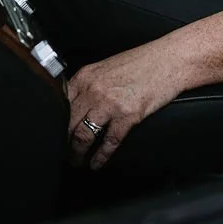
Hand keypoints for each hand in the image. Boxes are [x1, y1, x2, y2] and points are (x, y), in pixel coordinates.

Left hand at [66, 39, 190, 170]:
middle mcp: (94, 89)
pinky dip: (100, 157)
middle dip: (62, 142)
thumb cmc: (143, 62)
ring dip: (77, 153)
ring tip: (76, 161)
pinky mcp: (128, 116)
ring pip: (83, 135)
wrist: (170, 60)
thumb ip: (90, 84)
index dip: (54, 124)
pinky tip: (96, 163)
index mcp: (86, 76)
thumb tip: (76, 105)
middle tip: (61, 154)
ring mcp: (110, 103)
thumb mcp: (108, 67)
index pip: (59, 104)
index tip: (52, 135)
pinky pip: (108, 142)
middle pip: (68, 123)